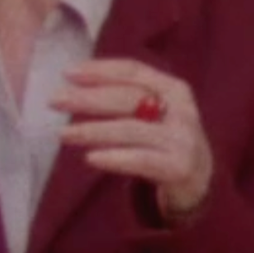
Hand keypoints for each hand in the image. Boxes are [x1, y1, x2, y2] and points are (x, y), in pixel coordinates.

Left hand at [55, 59, 213, 222]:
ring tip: (63, 134)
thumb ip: (125, 97)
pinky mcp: (179, 167)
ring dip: (93, 130)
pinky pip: (140, 160)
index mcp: (173, 88)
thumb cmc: (164, 140)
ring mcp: (183, 139)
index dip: (100, 70)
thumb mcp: (152, 113)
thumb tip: (73, 87)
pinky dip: (114, 158)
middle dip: (88, 98)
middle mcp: (182, 110)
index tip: (67, 73)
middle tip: (54, 101)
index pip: (133, 70)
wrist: (199, 182)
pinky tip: (90, 158)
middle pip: (129, 98)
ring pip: (131, 129)